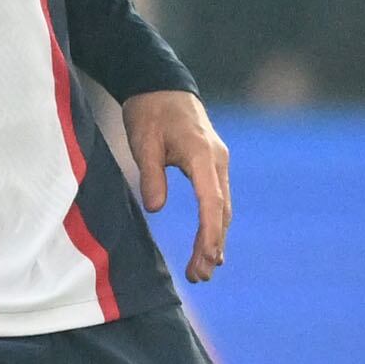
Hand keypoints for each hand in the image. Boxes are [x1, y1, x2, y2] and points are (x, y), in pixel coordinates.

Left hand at [126, 88, 232, 282]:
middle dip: (212, 245)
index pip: (211, 200)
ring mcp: (218, 163)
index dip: (210, 232)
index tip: (208, 257)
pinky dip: (214, 225)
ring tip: (203, 271)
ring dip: (214, 239)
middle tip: (200, 276)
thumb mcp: (143, 141)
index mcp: (202, 154)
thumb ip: (150, 174)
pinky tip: (209, 247)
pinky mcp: (212, 166)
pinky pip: (217, 200)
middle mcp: (217, 160)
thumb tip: (155, 209)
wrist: (161, 86)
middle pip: (220, 211)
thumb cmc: (149, 112)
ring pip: (221, 208)